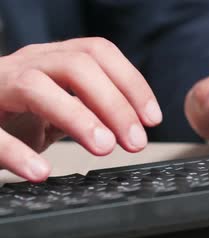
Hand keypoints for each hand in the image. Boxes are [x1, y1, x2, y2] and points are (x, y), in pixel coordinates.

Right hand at [0, 38, 161, 181]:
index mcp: (49, 60)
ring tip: (103, 148)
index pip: (97, 53)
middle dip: (114, 104)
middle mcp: (23, 66)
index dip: (131, 83)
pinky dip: (17, 152)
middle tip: (136, 141)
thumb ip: (89, 109)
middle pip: (76, 66)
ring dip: (77, 117)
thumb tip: (136, 126)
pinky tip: (40, 172)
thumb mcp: (57, 108)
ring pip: (35, 87)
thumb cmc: (13, 116)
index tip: (152, 118)